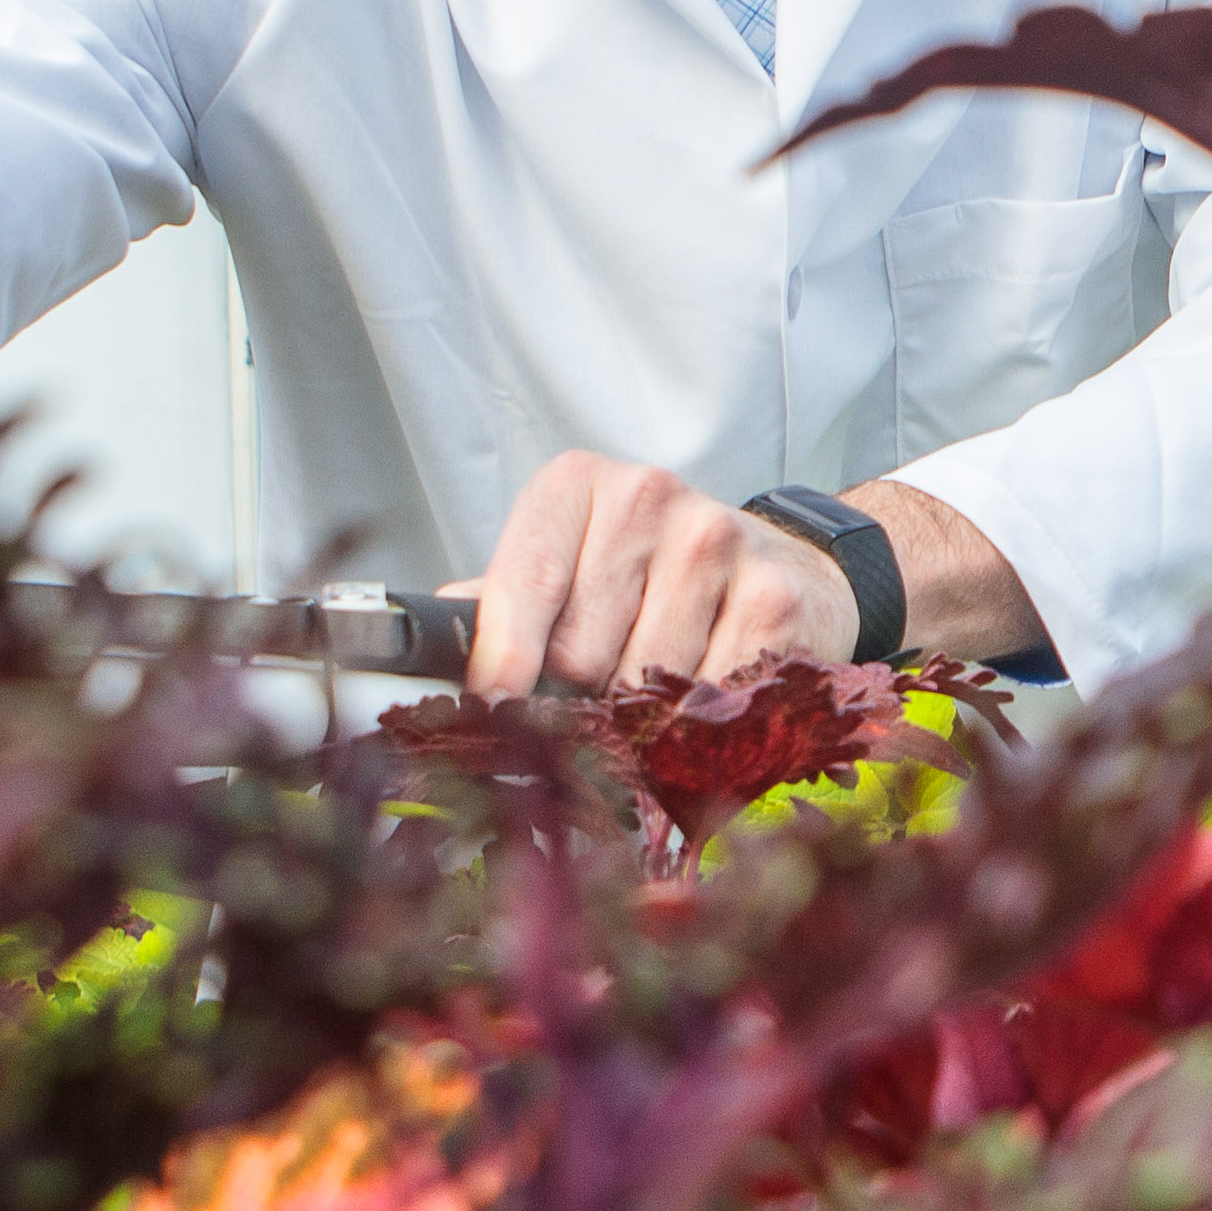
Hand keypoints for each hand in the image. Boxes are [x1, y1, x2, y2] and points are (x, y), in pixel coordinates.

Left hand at [454, 451, 855, 697]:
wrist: (779, 562)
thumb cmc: (652, 572)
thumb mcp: (570, 561)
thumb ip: (503, 602)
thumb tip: (432, 640)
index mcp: (577, 486)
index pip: (524, 582)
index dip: (503, 659)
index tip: (492, 706)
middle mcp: (648, 498)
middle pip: (580, 651)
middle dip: (580, 695)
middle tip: (598, 693)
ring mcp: (716, 543)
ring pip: (642, 685)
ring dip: (640, 715)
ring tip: (654, 689)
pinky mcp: (771, 598)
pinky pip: (708, 701)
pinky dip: (697, 725)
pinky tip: (703, 696)